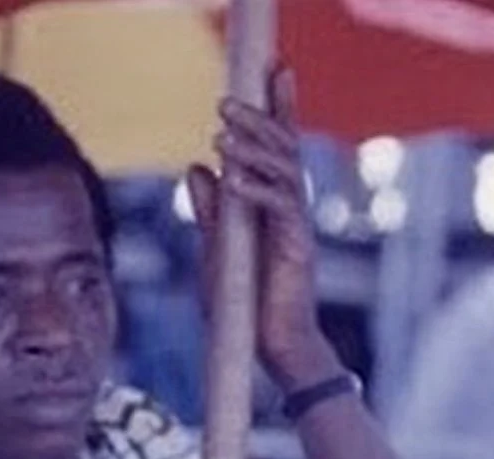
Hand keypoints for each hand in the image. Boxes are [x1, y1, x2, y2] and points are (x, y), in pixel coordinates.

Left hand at [187, 65, 336, 392]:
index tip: (275, 70)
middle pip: (283, 149)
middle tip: (224, 103)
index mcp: (275, 207)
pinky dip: (256, 193)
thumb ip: (211, 213)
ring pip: (285, 172)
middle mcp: (291, 211)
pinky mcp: (297, 250)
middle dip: (257, 121)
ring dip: (253, 151)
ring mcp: (297, 229)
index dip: (279, 109)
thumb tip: (196, 169)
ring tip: (221, 137)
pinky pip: (281, 210)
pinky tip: (232, 182)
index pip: (279, 149)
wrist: (276, 352)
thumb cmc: (249, 309)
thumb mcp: (218, 253)